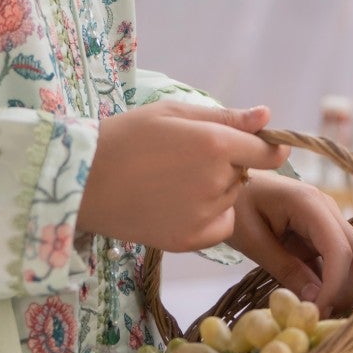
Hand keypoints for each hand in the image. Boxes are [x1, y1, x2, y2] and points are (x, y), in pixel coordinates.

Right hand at [76, 100, 292, 252]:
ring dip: (215, 189)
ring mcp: (204, 214)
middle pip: (243, 173)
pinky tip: (178, 203)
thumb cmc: (126, 136)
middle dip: (227, 164)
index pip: (268, 152)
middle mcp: (215, 181)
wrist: (83, 180)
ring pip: (230, 198)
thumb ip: (225, 116)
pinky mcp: (191, 240)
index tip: (258, 145)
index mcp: (215, 144)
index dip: (267, 147)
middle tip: (186, 159)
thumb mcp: (172, 112)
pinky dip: (210, 216)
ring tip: (174, 180)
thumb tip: (267, 116)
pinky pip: (221, 225)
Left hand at [226, 170, 352, 315]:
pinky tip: (312, 300)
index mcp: (309, 203)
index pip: (339, 249)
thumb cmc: (236, 204)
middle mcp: (328, 209)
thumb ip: (284, 268)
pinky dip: (331, 283)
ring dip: (340, 289)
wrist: (232, 182)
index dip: (336, 285)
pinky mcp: (324, 232)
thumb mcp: (252, 240)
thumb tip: (315, 300)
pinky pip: (338, 261)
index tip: (317, 312)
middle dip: (343, 290)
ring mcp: (329, 220)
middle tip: (317, 317)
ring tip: (313, 311)